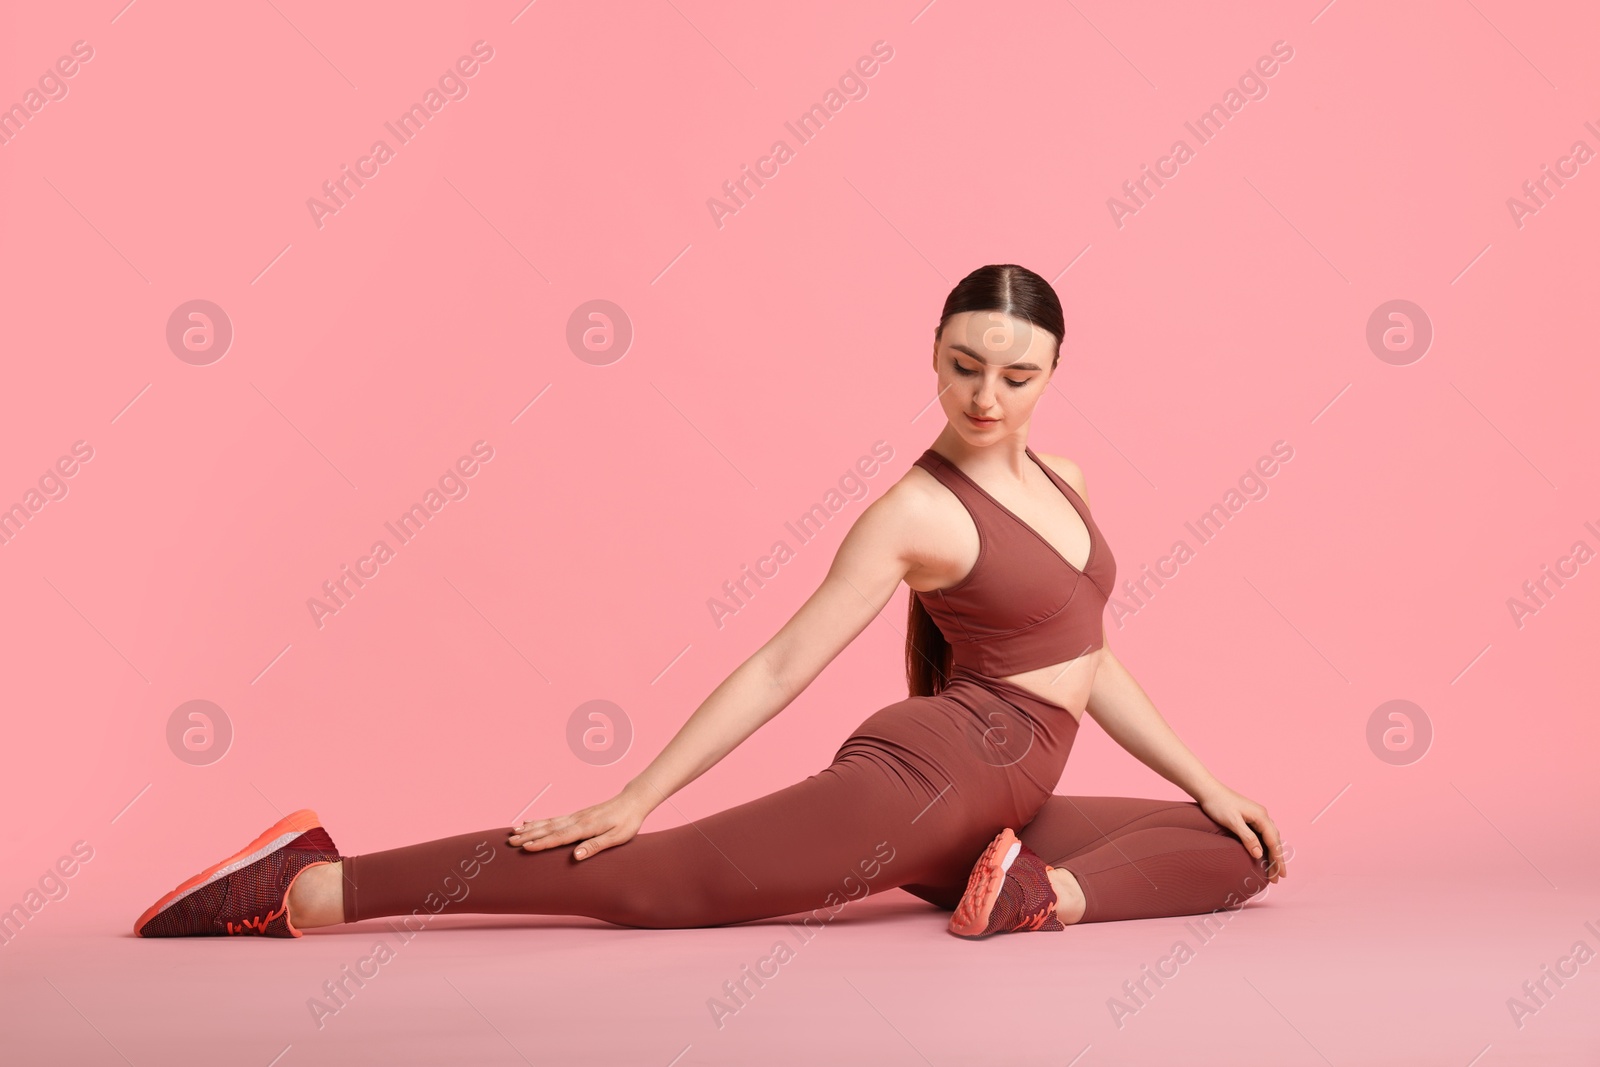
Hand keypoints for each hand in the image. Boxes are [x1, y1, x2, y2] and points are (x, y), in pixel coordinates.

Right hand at [507, 790, 649, 860]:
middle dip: (529, 836)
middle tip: (510, 842)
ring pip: (549, 822)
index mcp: (586, 827)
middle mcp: (577, 819)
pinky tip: (530, 822)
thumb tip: (575, 856)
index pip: (560, 837)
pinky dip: (540, 821)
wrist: (633, 801)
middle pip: (549, 829)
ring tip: (513, 832)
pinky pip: (554, 818)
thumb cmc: (628, 821)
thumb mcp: (617, 837)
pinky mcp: (577, 815)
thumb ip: (595, 846)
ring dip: (530, 828)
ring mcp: (576, 816)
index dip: (542, 843)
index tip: (525, 848)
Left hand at [1196, 781, 1287, 882]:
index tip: (1281, 874)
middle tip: (1278, 877)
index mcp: (1261, 816)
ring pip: (1270, 837)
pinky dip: (1266, 845)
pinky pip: (1263, 834)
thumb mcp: (1232, 822)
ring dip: (1273, 853)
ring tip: (1273, 868)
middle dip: (1277, 859)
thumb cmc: (1218, 805)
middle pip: (1275, 840)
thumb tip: (1260, 854)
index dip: (1278, 859)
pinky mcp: (1251, 816)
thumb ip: (1247, 838)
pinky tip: (1265, 853)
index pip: (1274, 842)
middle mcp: (1263, 815)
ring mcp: (1257, 815)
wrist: (1208, 790)